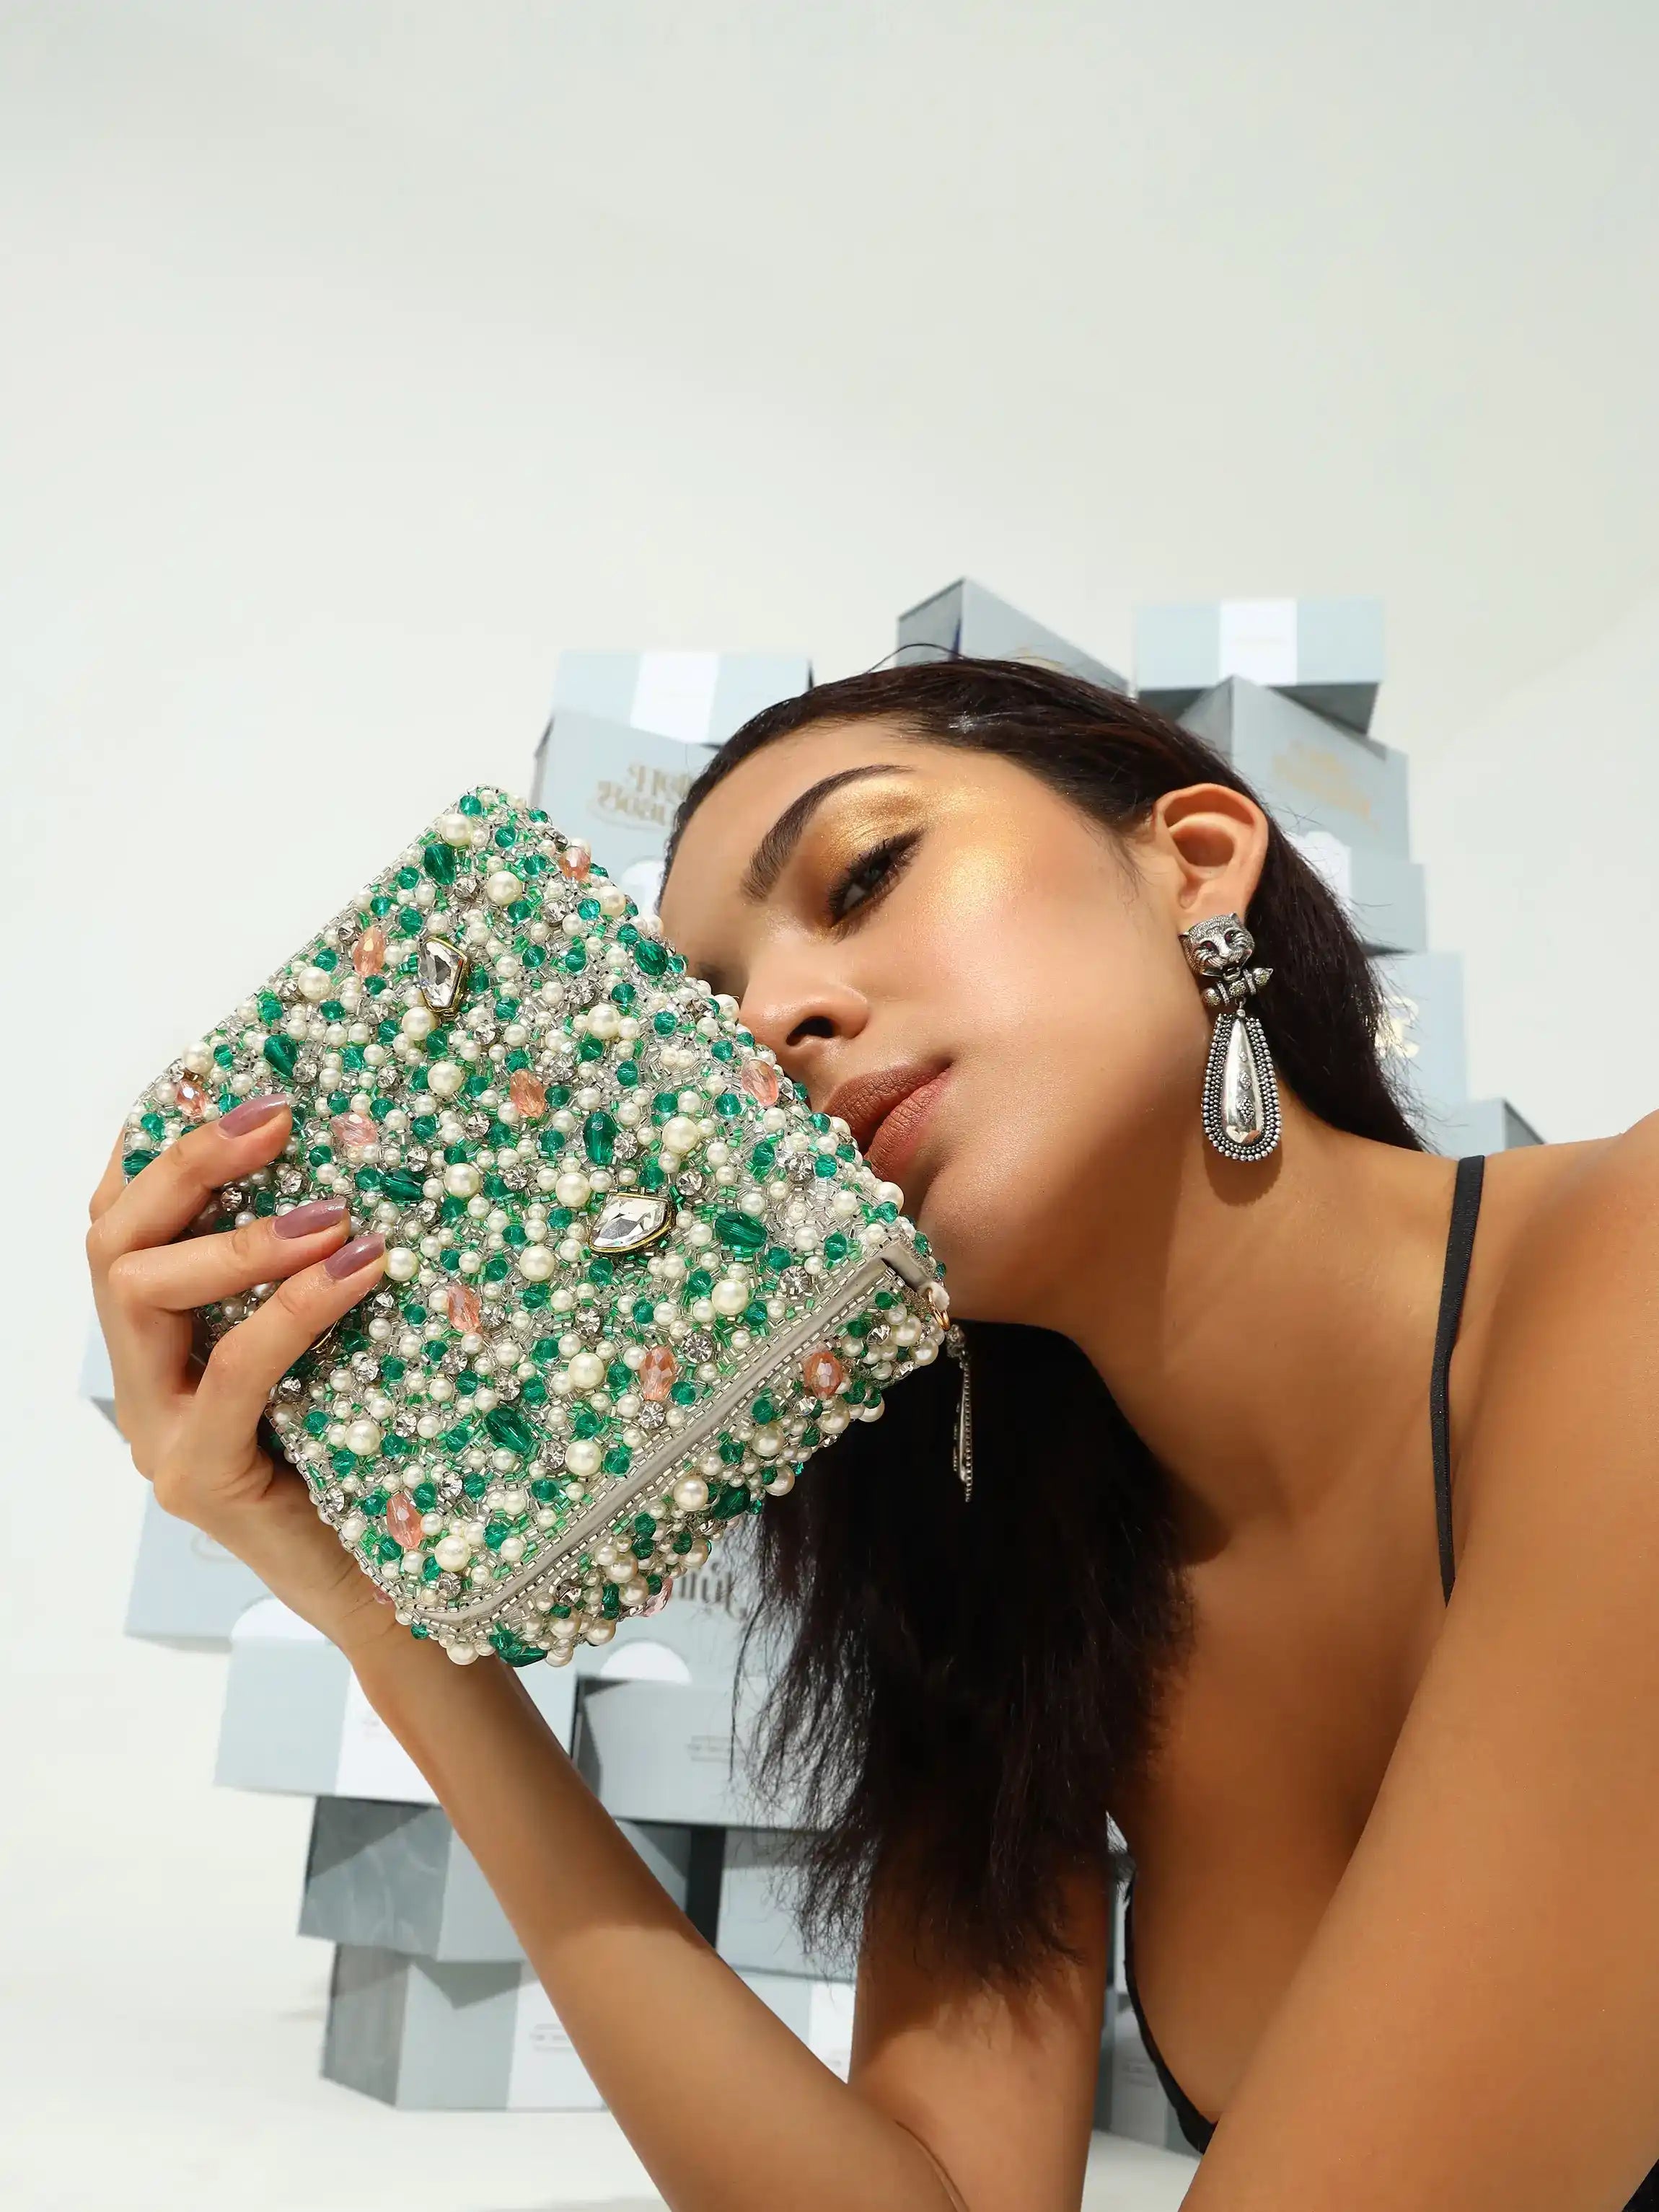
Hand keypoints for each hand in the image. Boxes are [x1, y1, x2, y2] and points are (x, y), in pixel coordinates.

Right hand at [86, 1095, 402, 1659]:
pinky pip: (232, 1372)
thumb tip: (383, 1167)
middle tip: (278, 1118)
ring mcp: (162, 1434)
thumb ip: (327, 1278)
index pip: (121, 1222)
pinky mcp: (202, 1477)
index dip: (159, 1146)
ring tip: (333, 1210)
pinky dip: (294, 1309)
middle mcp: (145, 1383)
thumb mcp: (344, 1349)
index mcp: (165, 1345)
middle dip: (187, 1164)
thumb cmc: (380, 1461)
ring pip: (142, 1294)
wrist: (400, 1596)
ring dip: (237, 1236)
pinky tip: (357, 1270)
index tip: (233, 1083)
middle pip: (114, 1241)